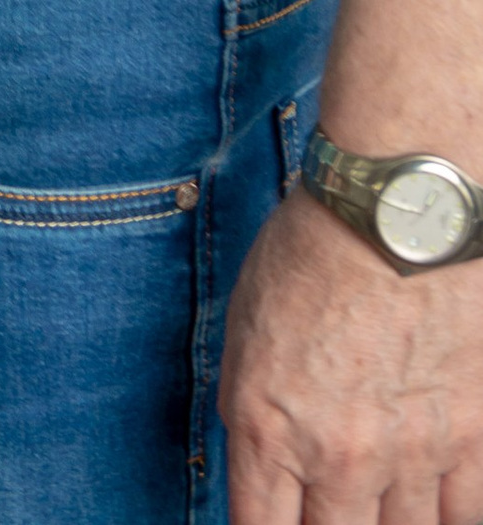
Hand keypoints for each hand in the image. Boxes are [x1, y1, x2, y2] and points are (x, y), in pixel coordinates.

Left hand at [223, 182, 482, 521]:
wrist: (398, 214)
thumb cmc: (314, 252)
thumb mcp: (247, 328)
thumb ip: (252, 407)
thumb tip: (262, 461)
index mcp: (268, 429)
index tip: (278, 523)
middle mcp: (337, 458)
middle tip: (335, 508)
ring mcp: (409, 456)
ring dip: (390, 521)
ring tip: (381, 501)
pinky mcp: (470, 439)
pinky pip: (462, 513)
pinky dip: (446, 511)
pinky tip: (433, 495)